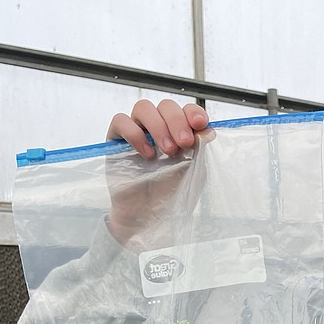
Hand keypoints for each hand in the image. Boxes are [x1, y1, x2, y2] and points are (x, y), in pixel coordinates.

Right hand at [104, 99, 212, 246]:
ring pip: (143, 108)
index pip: (185, 110)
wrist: (148, 217)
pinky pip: (121, 121)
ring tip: (167, 151)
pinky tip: (147, 155)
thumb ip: (200, 152)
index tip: (200, 124)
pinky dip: (135, 133)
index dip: (193, 112)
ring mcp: (136, 131)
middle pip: (165, 105)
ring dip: (158, 125)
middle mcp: (157, 127)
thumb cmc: (171, 194)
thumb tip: (207, 132)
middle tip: (184, 143)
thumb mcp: (193, 173)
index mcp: (178, 131)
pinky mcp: (116, 141)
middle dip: (177, 121)